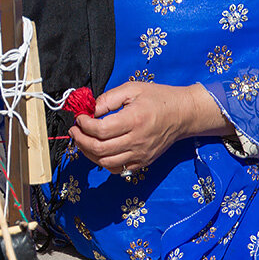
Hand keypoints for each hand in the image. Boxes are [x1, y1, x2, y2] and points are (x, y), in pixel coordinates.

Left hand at [68, 82, 233, 173]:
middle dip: (80, 140)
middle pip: (100, 149)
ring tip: (83, 141)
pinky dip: (103, 162)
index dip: (84, 125)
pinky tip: (98, 151)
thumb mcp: (132, 89)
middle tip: (75, 130)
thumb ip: (108, 99)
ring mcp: (141, 154)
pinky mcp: (143, 162)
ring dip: (88, 153)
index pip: (101, 130)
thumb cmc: (158, 98)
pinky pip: (118, 169)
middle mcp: (138, 140)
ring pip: (106, 163)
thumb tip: (89, 110)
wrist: (184, 114)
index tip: (79, 117)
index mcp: (134, 120)